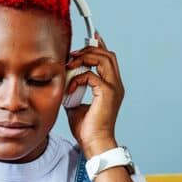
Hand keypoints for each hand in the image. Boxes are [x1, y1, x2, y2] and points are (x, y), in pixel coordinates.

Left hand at [64, 31, 124, 156]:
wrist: (94, 143)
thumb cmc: (87, 129)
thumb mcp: (76, 104)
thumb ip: (73, 90)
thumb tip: (64, 81)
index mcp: (111, 87)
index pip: (108, 60)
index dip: (99, 46)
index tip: (89, 38)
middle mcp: (116, 85)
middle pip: (108, 54)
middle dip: (89, 49)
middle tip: (72, 54)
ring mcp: (114, 88)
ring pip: (104, 59)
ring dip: (85, 58)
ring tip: (70, 65)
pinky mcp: (107, 93)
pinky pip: (91, 75)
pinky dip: (78, 78)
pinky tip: (69, 87)